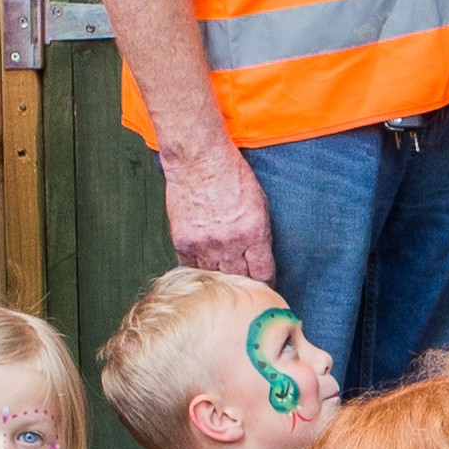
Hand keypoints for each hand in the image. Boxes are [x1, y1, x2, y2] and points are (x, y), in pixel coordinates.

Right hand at [156, 137, 273, 282]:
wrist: (198, 160)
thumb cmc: (232, 175)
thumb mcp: (260, 202)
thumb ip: (260, 234)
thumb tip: (260, 258)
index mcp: (253, 232)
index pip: (262, 274)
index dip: (266, 284)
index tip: (265, 288)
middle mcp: (229, 242)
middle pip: (239, 279)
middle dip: (244, 284)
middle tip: (245, 286)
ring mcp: (204, 244)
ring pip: (215, 276)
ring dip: (221, 277)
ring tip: (224, 278)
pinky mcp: (183, 242)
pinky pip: (191, 267)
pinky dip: (199, 268)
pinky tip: (204, 266)